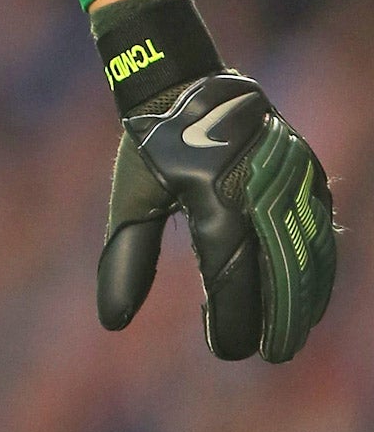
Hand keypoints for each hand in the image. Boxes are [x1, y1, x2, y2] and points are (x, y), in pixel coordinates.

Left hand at [98, 69, 335, 361]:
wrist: (184, 78)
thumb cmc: (151, 144)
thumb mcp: (133, 198)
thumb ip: (127, 260)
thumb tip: (111, 321)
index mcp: (213, 198)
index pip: (231, 277)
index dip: (231, 320)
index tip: (225, 350)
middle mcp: (257, 190)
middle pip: (279, 274)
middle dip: (276, 320)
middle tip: (269, 353)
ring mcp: (288, 177)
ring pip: (308, 253)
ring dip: (303, 298)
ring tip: (292, 333)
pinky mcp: (304, 169)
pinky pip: (320, 225)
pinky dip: (319, 262)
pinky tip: (311, 290)